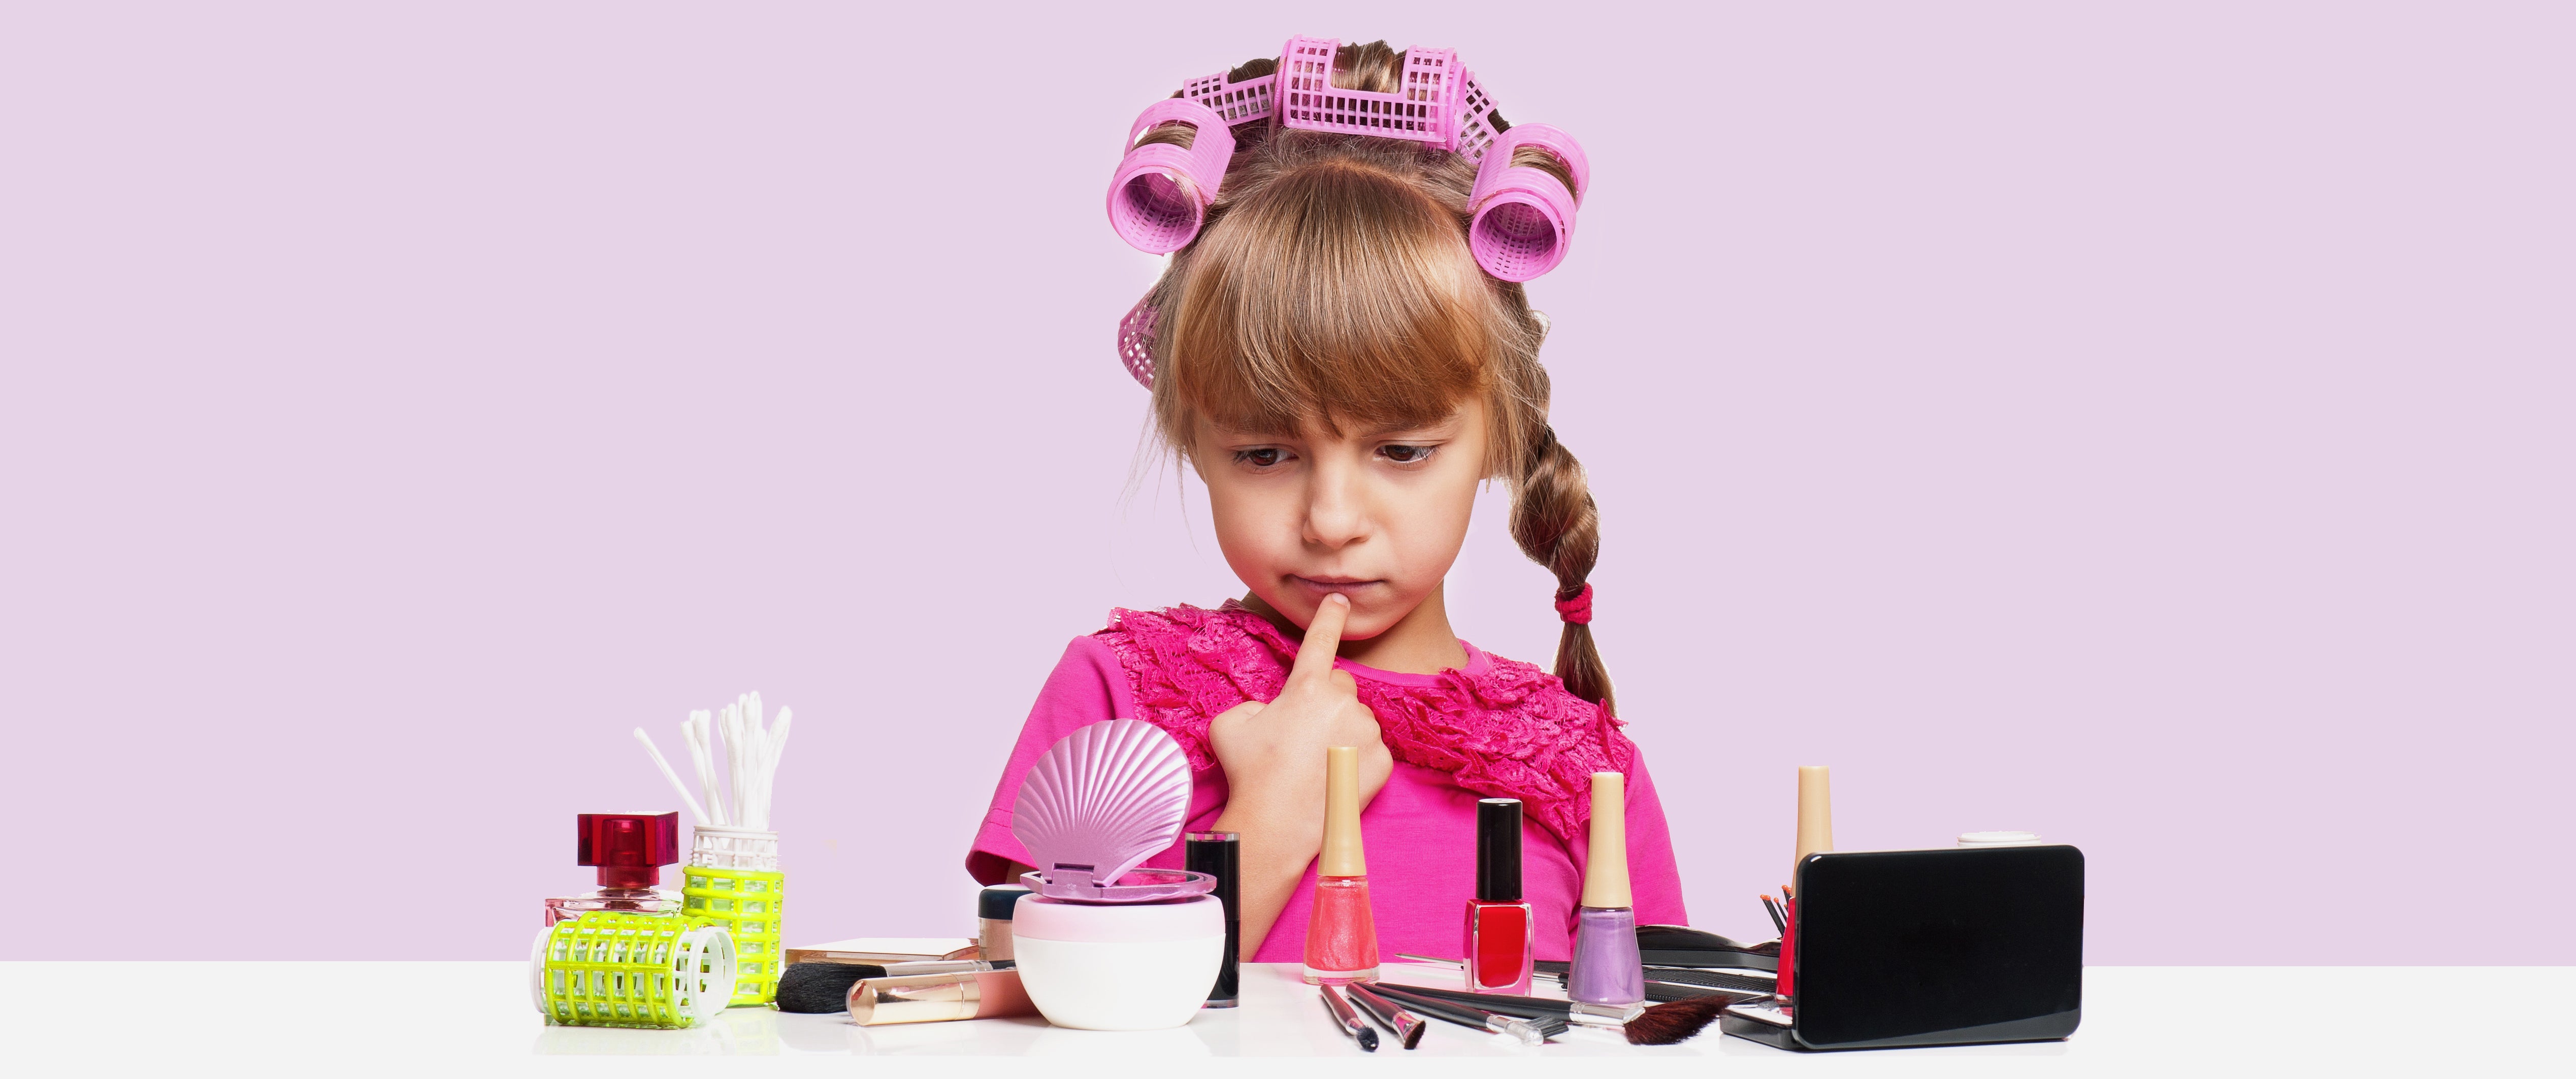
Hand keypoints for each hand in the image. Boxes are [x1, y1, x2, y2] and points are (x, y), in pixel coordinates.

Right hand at [1205, 594, 1392, 958]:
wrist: (1276, 824)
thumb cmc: (1251, 773)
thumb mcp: (1232, 724)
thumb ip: (1256, 703)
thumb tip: (1272, 710)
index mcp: (1307, 688)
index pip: (1321, 640)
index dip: (1329, 617)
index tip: (1339, 600)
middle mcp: (1343, 703)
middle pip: (1339, 686)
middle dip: (1324, 701)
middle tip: (1300, 734)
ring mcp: (1366, 733)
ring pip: (1357, 718)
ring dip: (1341, 731)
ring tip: (1313, 762)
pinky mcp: (1382, 761)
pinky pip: (1371, 749)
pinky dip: (1356, 759)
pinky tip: (1331, 777)